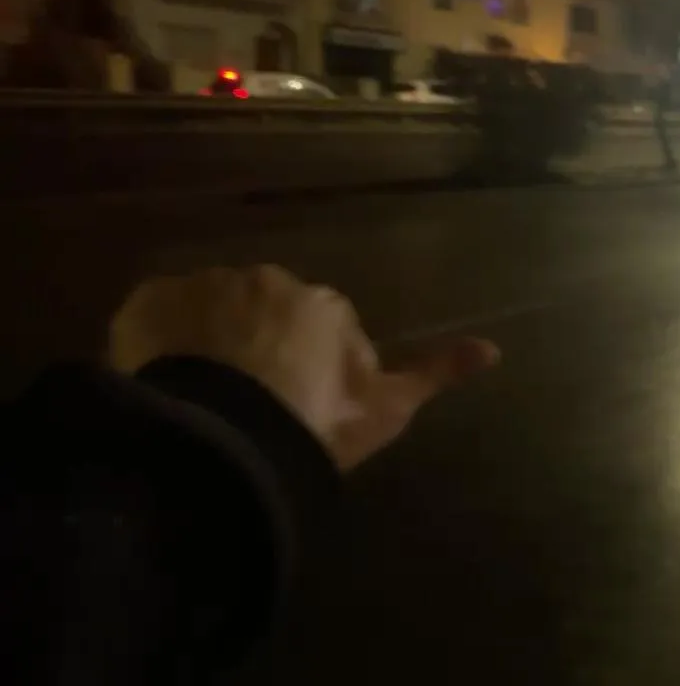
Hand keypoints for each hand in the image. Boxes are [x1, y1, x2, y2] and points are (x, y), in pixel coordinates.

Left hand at [108, 265, 498, 470]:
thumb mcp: (385, 409)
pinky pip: (157, 316)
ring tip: (210, 400)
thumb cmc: (314, 424)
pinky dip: (161, 341)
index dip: (317, 368)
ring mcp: (205, 286)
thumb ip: (436, 373)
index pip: (326, 327)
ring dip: (213, 343)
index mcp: (324, 304)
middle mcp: (266, 279)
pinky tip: (170, 383)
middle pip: (268, 313)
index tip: (307, 408)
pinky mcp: (148, 302)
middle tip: (257, 406)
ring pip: (213, 313)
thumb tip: (495, 349)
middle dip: (265, 348)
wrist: (225, 438)